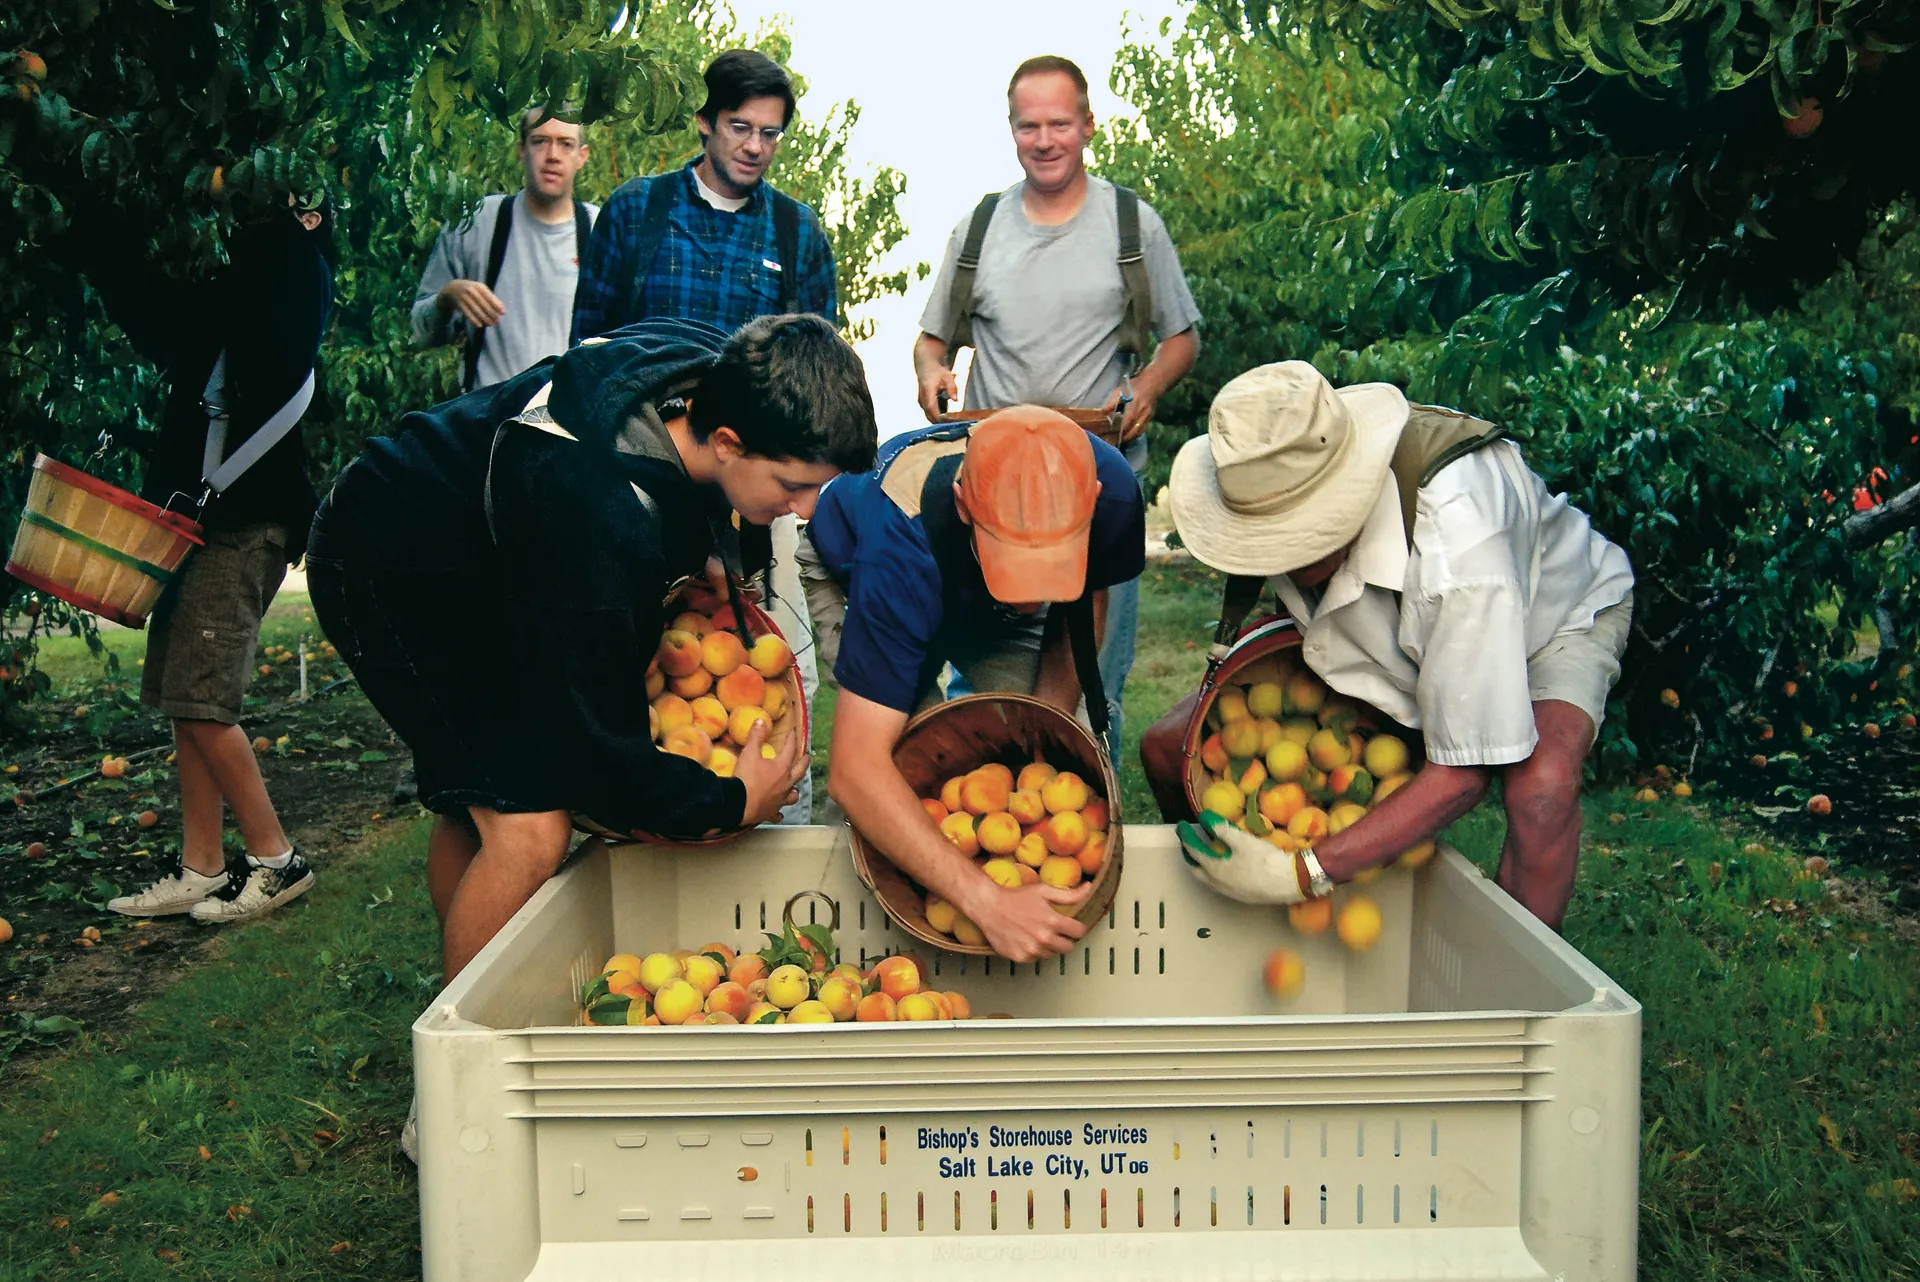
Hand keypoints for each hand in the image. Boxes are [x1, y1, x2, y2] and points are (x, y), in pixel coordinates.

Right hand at [439, 279, 505, 329]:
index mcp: (479, 286)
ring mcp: (464, 297)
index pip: (489, 296)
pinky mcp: (459, 304)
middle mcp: (471, 291)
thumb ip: (491, 298)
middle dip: (491, 314)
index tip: (503, 313)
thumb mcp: (481, 290)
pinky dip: (474, 320)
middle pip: (483, 304)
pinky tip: (480, 325)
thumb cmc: (472, 290)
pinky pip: (467, 313)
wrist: (452, 288)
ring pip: (476, 310)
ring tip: (491, 324)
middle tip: (497, 322)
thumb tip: (502, 309)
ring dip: (484, 318)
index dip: (497, 305)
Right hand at [732, 720, 806, 825]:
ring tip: (794, 789)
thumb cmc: (747, 777)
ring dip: (794, 791)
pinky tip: (779, 814)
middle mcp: (785, 784)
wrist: (740, 803)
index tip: (794, 733)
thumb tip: (761, 721)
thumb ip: (756, 737)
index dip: (792, 740)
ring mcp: (780, 800)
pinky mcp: (771, 812)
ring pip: (792, 795)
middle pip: (799, 772)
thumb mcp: (749, 753)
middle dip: (804, 763)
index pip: (790, 750)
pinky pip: (778, 814)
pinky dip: (779, 813)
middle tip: (808, 757)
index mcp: (781, 768)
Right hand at [918, 364, 959, 422]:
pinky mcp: (922, 404)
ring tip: (951, 420)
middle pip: (929, 416)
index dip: (939, 418)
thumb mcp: (948, 376)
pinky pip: (929, 414)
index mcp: (927, 391)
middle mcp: (922, 398)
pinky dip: (937, 416)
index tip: (949, 422)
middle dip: (940, 422)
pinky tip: (947, 415)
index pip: (931, 408)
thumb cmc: (938, 372)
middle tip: (953, 425)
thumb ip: (952, 387)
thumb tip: (955, 399)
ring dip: (939, 420)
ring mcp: (921, 402)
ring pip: (929, 416)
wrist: (926, 367)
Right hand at [967, 881, 1090, 961]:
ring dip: (1049, 946)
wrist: (989, 907)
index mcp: (1052, 921)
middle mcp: (1044, 938)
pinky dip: (1034, 951)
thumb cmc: (1015, 898)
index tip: (1071, 926)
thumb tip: (1088, 888)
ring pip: (1051, 954)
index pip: (1079, 932)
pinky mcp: (1021, 957)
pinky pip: (1035, 958)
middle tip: (1054, 930)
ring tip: (1037, 933)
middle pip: (1068, 947)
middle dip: (1065, 939)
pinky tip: (1026, 939)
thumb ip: (1068, 894)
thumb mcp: (1043, 891)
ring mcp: (1032, 950)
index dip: (1076, 928)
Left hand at [1102, 383, 1157, 443]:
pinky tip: (1129, 436)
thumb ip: (1111, 402)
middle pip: (1134, 430)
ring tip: (1121, 440)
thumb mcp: (1119, 391)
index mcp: (1133, 405)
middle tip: (1115, 441)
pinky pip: (1143, 430)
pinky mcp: (1150, 419)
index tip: (1112, 435)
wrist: (1150, 385)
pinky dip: (1136, 435)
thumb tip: (1104, 412)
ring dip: (1130, 438)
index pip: (1127, 421)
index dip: (1120, 430)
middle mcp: (1141, 413)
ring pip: (1139, 432)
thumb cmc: (1132, 387)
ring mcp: (1147, 417)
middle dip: (1124, 437)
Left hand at [1177, 819, 1317, 904]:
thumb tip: (1203, 816)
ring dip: (1201, 864)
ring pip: (1207, 878)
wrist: (1290, 883)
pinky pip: (1219, 882)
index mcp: (1214, 870)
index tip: (1181, 825)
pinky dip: (1214, 871)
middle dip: (1189, 853)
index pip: (1193, 850)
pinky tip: (1224, 866)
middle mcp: (1217, 884)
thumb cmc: (1264, 860)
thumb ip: (1220, 828)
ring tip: (1202, 852)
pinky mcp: (1242, 895)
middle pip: (1196, 868)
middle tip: (1187, 841)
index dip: (1185, 836)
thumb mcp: (1241, 840)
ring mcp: (1229, 892)